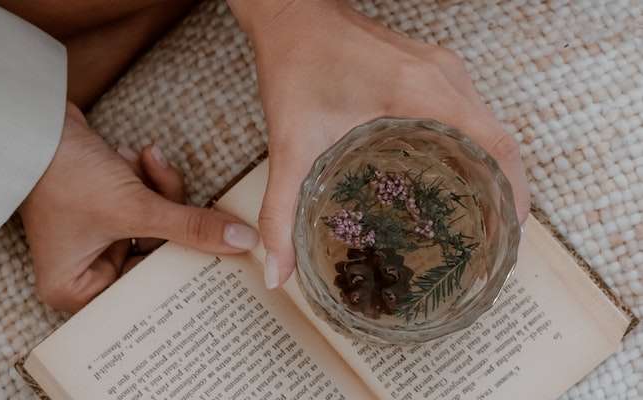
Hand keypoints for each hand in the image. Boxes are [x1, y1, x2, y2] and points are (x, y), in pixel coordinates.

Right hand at [20, 103, 258, 311]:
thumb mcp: (135, 207)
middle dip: (170, 215)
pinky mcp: (106, 209)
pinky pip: (145, 202)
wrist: (36, 123)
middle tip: (189, 199)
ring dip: (158, 188)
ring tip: (144, 162)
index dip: (183, 269)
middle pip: (156, 254)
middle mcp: (85, 268)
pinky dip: (146, 178)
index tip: (221, 257)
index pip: (147, 290)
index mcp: (78, 288)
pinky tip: (131, 155)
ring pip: (155, 223)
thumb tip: (244, 243)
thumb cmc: (65, 176)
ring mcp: (96, 236)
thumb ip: (192, 227)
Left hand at [230, 1, 529, 287]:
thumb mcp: (288, 145)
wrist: (292, 16)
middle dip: (504, 191)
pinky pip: (467, 112)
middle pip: (498, 139)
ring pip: (485, 125)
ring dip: (490, 169)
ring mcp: (441, 69)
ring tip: (478, 217)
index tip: (509, 234)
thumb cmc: (294, 68)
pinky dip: (472, 148)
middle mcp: (443, 77)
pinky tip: (453, 178)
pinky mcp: (431, 68)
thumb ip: (280, 211)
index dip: (514, 192)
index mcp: (422, 92)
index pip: (494, 144)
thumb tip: (276, 272)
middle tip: (490, 240)